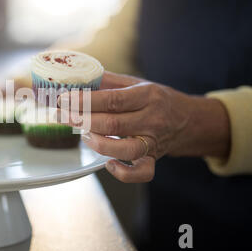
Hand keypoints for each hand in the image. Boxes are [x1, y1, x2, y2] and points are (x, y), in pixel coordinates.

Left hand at [58, 71, 229, 182]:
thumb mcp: (138, 83)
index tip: (64, 99)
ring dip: (99, 144)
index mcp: (148, 96)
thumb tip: (80, 77)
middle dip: (82, 120)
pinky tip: (108, 163)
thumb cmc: (158, 100)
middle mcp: (152, 119)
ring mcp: (154, 142)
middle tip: (62, 116)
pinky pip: (140, 172)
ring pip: (126, 150)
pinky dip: (122, 173)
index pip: (112, 99)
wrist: (189, 120)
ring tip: (84, 135)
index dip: (85, 101)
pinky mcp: (153, 159)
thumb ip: (110, 81)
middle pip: (113, 124)